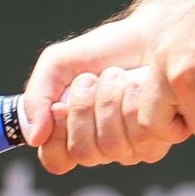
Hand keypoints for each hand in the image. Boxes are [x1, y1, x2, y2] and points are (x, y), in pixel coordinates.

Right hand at [20, 13, 186, 173]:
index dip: (55, 137)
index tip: (59, 106)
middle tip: (91, 79)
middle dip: (84, 108)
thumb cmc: (106, 50)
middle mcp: (103, 147)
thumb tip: (33, 136)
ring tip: (117, 76)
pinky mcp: (161, 138)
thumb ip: (36, 97)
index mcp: (75, 134)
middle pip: (83, 153)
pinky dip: (134, 101)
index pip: (56, 161)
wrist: (149, 34)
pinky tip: (139, 85)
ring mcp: (133, 146)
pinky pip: (141, 136)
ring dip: (110, 100)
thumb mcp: (58, 64)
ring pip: (112, 146)